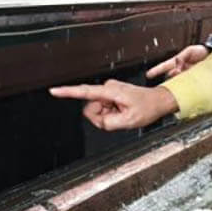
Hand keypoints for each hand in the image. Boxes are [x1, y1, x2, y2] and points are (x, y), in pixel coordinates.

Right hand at [49, 80, 178, 130]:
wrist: (157, 101)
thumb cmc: (147, 107)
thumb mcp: (129, 121)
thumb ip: (108, 123)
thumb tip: (99, 120)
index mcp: (110, 91)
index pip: (84, 91)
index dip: (67, 92)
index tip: (54, 91)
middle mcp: (107, 88)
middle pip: (91, 108)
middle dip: (102, 116)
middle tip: (119, 117)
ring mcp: (108, 91)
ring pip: (97, 110)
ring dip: (108, 115)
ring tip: (123, 113)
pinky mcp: (110, 94)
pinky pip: (103, 108)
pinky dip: (111, 113)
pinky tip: (122, 111)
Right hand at [146, 45, 209, 78]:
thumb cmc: (202, 51)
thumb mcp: (190, 51)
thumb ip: (182, 57)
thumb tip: (176, 63)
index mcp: (178, 62)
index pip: (165, 66)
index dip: (156, 70)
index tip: (148, 75)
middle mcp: (181, 70)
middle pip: (171, 76)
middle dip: (169, 78)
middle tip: (170, 79)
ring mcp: (188, 75)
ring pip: (179, 80)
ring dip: (179, 80)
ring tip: (181, 77)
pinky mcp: (195, 80)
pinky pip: (189, 83)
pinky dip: (187, 84)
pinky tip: (188, 84)